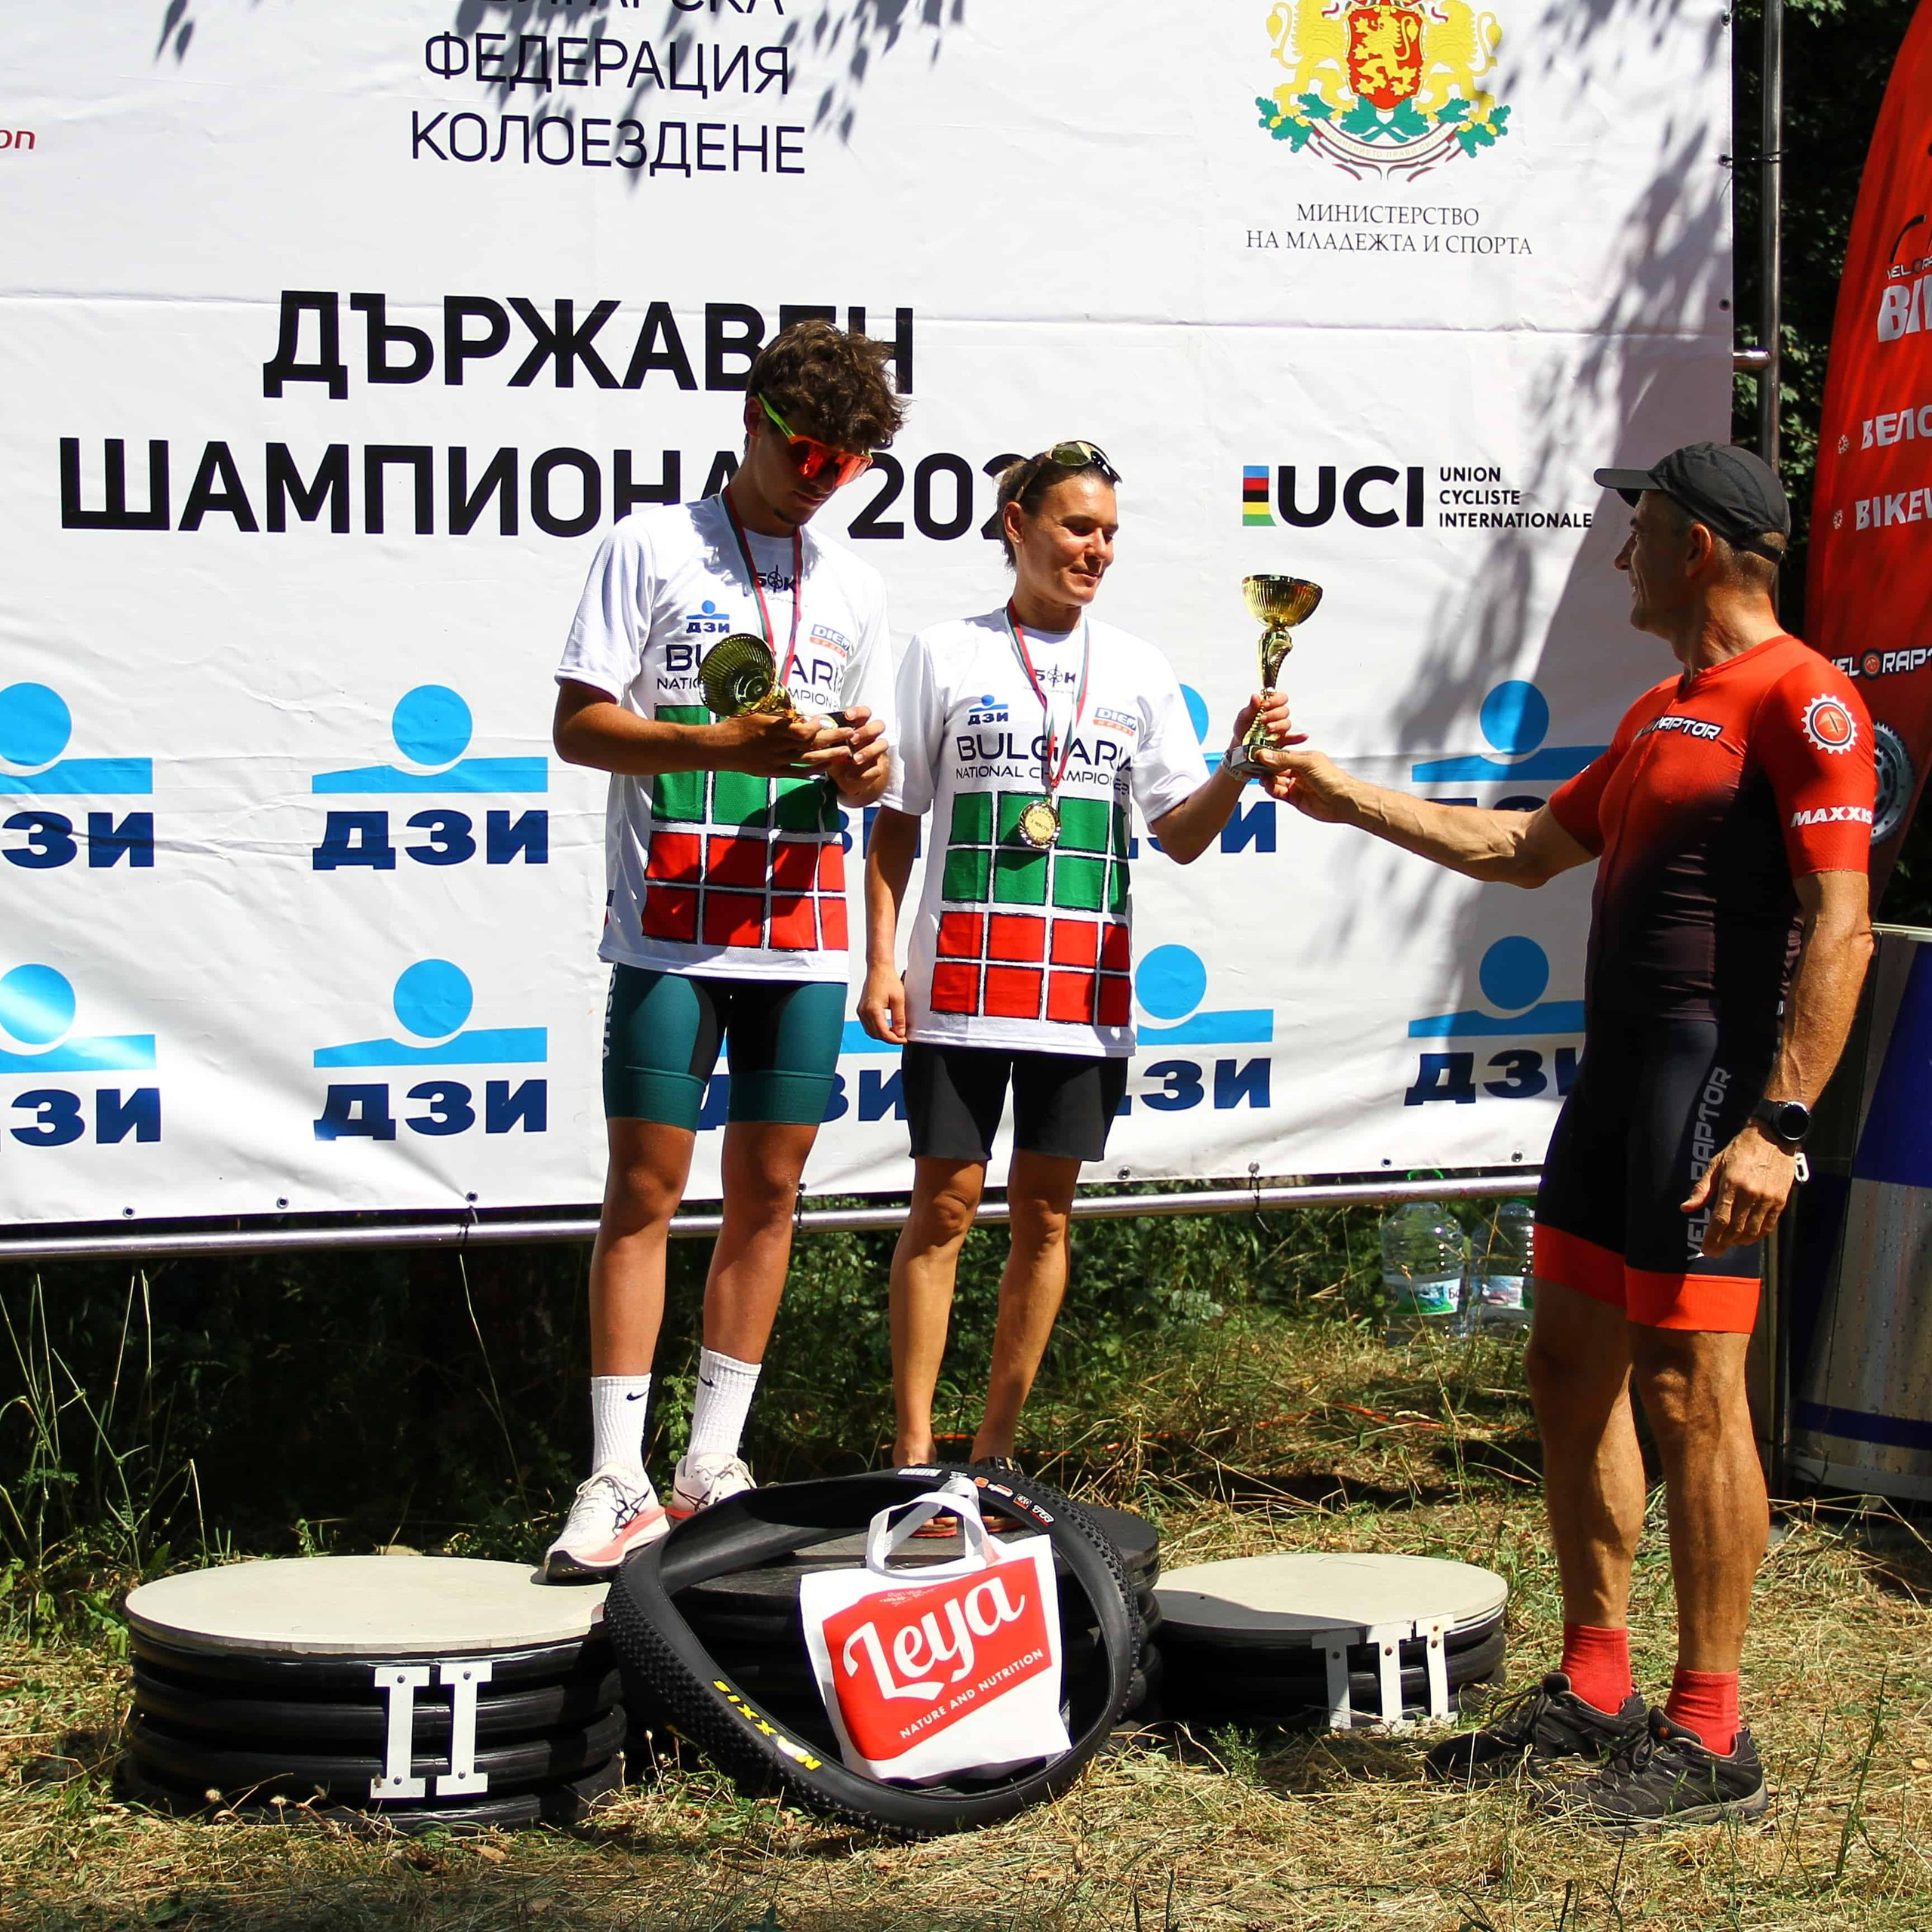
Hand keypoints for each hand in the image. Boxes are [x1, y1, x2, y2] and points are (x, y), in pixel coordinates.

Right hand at [706, 709, 840, 776]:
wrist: (719, 749)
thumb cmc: (736, 725)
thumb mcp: (754, 711)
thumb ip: (776, 710)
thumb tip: (795, 704)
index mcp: (773, 729)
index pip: (801, 730)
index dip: (817, 727)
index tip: (827, 720)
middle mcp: (777, 746)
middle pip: (811, 745)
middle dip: (833, 739)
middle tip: (850, 735)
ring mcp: (776, 761)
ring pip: (808, 761)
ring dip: (829, 757)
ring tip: (846, 753)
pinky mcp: (773, 772)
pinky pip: (797, 773)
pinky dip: (812, 771)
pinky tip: (825, 768)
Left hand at [805, 704, 889, 796]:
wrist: (845, 777)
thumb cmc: (836, 754)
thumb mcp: (829, 745)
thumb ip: (824, 735)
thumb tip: (811, 724)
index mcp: (859, 726)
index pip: (865, 712)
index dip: (859, 712)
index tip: (847, 716)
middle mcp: (870, 736)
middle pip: (879, 725)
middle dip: (866, 731)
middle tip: (852, 739)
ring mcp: (876, 751)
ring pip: (882, 744)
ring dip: (868, 751)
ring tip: (854, 759)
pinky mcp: (877, 768)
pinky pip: (877, 769)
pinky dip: (864, 774)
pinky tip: (849, 777)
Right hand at [858, 961, 907, 1043]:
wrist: (878, 968)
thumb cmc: (887, 979)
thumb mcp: (899, 1000)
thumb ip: (899, 1018)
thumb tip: (901, 1033)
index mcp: (873, 1010)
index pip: (884, 1033)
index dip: (895, 1040)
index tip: (904, 1039)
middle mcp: (864, 1012)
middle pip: (876, 1035)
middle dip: (889, 1038)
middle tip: (901, 1037)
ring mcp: (861, 1011)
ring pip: (871, 1032)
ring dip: (883, 1035)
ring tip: (895, 1032)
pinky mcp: (861, 1009)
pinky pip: (868, 1025)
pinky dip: (877, 1029)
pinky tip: (886, 1026)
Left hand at [1227, 690, 1301, 765]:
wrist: (1239, 745)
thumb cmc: (1243, 728)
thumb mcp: (1243, 716)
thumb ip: (1251, 707)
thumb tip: (1255, 697)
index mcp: (1270, 707)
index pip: (1281, 698)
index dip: (1276, 699)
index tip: (1267, 704)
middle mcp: (1277, 717)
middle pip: (1285, 711)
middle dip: (1274, 713)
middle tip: (1263, 719)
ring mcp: (1280, 729)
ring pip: (1287, 724)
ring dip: (1279, 725)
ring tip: (1269, 729)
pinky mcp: (1281, 741)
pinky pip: (1293, 739)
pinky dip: (1299, 737)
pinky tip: (1303, 736)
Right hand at [1258, 747, 1354, 821]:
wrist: (1344, 801)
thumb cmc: (1334, 779)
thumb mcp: (1307, 763)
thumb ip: (1284, 760)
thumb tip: (1266, 755)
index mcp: (1302, 758)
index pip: (1279, 754)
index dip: (1266, 754)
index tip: (1254, 754)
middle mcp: (1298, 771)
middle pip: (1274, 767)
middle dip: (1262, 767)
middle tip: (1250, 765)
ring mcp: (1295, 784)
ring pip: (1274, 780)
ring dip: (1265, 778)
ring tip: (1259, 776)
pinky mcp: (1294, 798)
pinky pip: (1278, 792)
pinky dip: (1271, 789)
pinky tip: (1268, 786)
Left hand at [1680, 1121, 1797, 1256]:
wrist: (1773, 1137)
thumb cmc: (1740, 1149)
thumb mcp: (1716, 1164)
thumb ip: (1702, 1189)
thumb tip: (1686, 1208)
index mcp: (1732, 1185)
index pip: (1720, 1219)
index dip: (1712, 1238)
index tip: (1706, 1249)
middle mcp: (1751, 1194)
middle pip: (1736, 1229)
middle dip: (1723, 1244)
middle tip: (1714, 1251)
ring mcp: (1768, 1199)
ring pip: (1752, 1231)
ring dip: (1739, 1242)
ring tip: (1728, 1243)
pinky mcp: (1780, 1201)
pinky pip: (1768, 1226)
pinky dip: (1756, 1236)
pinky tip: (1746, 1237)